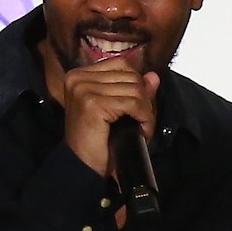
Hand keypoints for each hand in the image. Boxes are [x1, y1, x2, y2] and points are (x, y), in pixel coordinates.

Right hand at [57, 53, 158, 182]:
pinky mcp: (93, 104)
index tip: (138, 106)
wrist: (82, 166)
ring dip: (146, 111)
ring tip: (141, 127)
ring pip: (135, 89)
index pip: (121, 64)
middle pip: (130, 75)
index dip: (137, 85)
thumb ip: (133, 90)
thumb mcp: (116, 111)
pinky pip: (133, 103)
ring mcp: (84, 89)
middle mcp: (78, 78)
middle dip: (144, 99)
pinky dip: (144, 118)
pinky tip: (141, 130)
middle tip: (142, 120)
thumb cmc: (97, 141)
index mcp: (79, 75)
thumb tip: (153, 76)